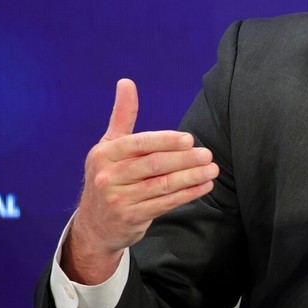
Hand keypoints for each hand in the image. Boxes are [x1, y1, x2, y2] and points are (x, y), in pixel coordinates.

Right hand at [61, 79, 219, 283]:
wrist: (94, 225)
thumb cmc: (109, 177)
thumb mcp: (109, 146)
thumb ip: (122, 116)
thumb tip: (126, 81)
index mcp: (104, 154)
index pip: (139, 144)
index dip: (165, 141)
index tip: (189, 139)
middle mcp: (108, 177)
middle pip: (153, 165)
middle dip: (184, 159)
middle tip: (208, 154)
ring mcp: (118, 200)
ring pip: (162, 186)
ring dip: (191, 177)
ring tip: (212, 170)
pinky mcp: (131, 218)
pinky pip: (165, 204)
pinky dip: (187, 195)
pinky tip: (204, 186)